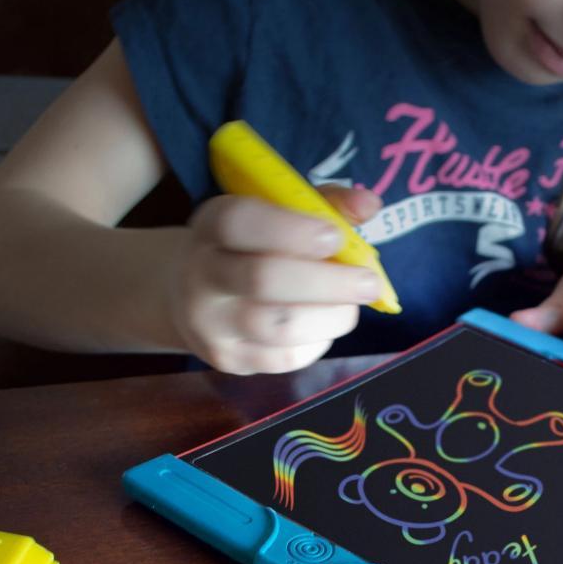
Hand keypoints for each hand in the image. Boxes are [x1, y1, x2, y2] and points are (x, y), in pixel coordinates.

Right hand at [167, 185, 383, 374]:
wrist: (192, 293)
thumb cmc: (252, 244)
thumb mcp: (279, 212)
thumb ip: (325, 204)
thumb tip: (369, 204)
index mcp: (213, 224)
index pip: (239, 224)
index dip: (291, 230)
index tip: (334, 237)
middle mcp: (203, 273)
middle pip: (263, 280)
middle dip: (328, 283)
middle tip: (369, 283)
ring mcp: (210, 323)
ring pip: (279, 328)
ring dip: (331, 316)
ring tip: (352, 305)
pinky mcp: (229, 359)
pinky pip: (285, 358)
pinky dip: (319, 341)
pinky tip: (326, 324)